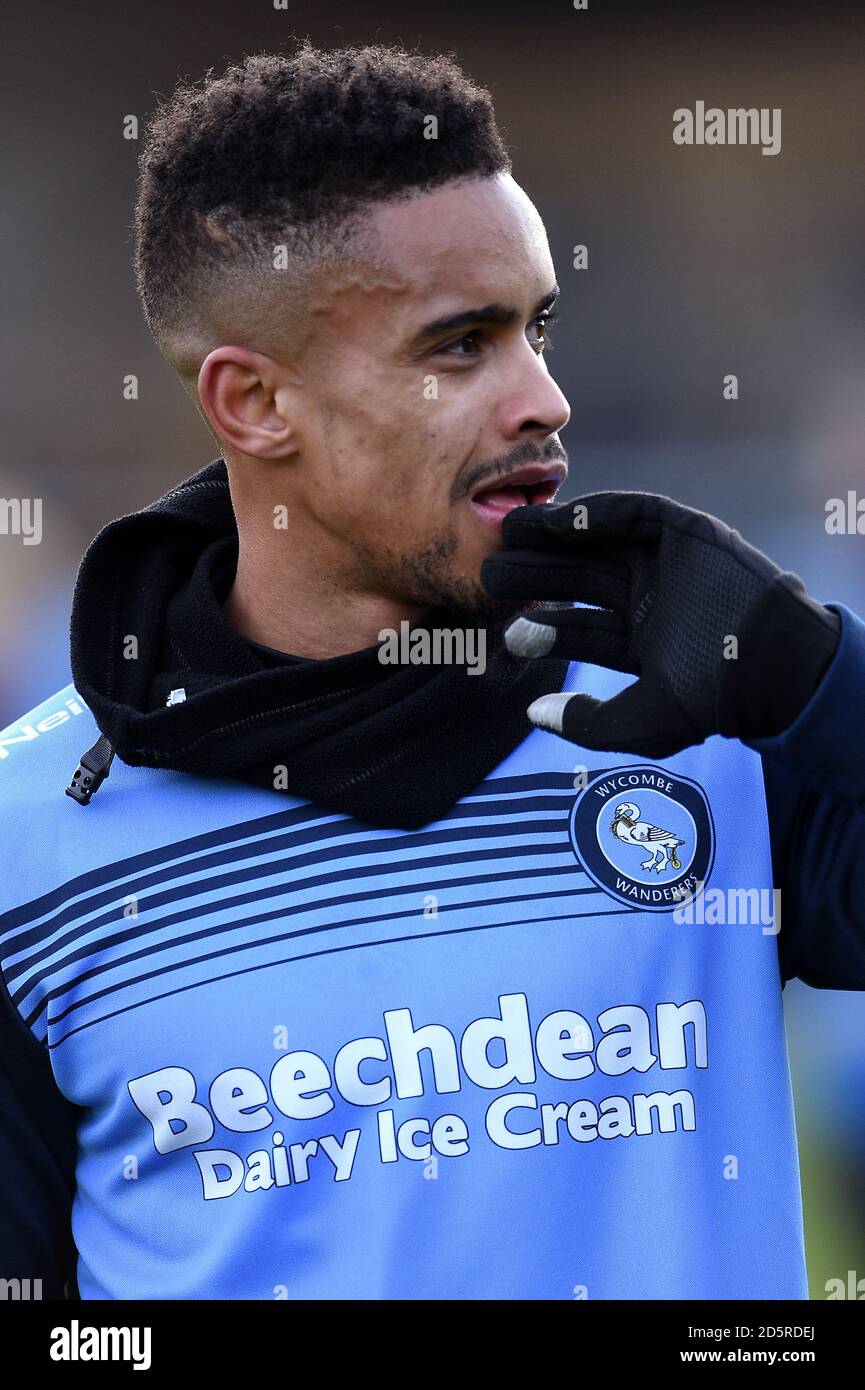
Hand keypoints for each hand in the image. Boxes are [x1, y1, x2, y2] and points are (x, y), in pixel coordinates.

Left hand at [480, 491, 839, 755]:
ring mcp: (665, 565)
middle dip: (537, 578)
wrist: (774, 664)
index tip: (505, 628)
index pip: (580, 629)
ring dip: (555, 538)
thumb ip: (588, 723)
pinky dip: (600, 512)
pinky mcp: (685, 532)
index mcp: (639, 642)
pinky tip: (562, 520)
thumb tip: (532, 715)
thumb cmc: (715, 699)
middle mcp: (647, 600)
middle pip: (579, 583)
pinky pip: (635, 515)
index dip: (544, 627)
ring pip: (598, 546)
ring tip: (512, 534)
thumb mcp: (643, 723)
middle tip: (491, 574)